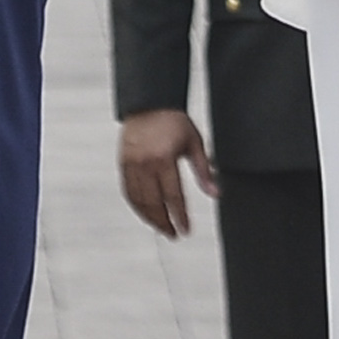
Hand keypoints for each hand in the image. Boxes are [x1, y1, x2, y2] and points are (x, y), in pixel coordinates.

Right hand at [118, 109, 216, 236]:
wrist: (149, 103)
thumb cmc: (174, 121)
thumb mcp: (195, 144)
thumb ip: (204, 171)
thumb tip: (215, 193)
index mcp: (164, 159)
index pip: (173, 197)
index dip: (180, 217)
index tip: (185, 230)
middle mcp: (145, 164)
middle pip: (154, 204)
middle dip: (164, 222)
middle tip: (173, 234)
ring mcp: (131, 165)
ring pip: (138, 201)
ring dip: (149, 218)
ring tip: (161, 227)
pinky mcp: (123, 164)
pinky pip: (128, 191)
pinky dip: (136, 206)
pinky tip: (145, 213)